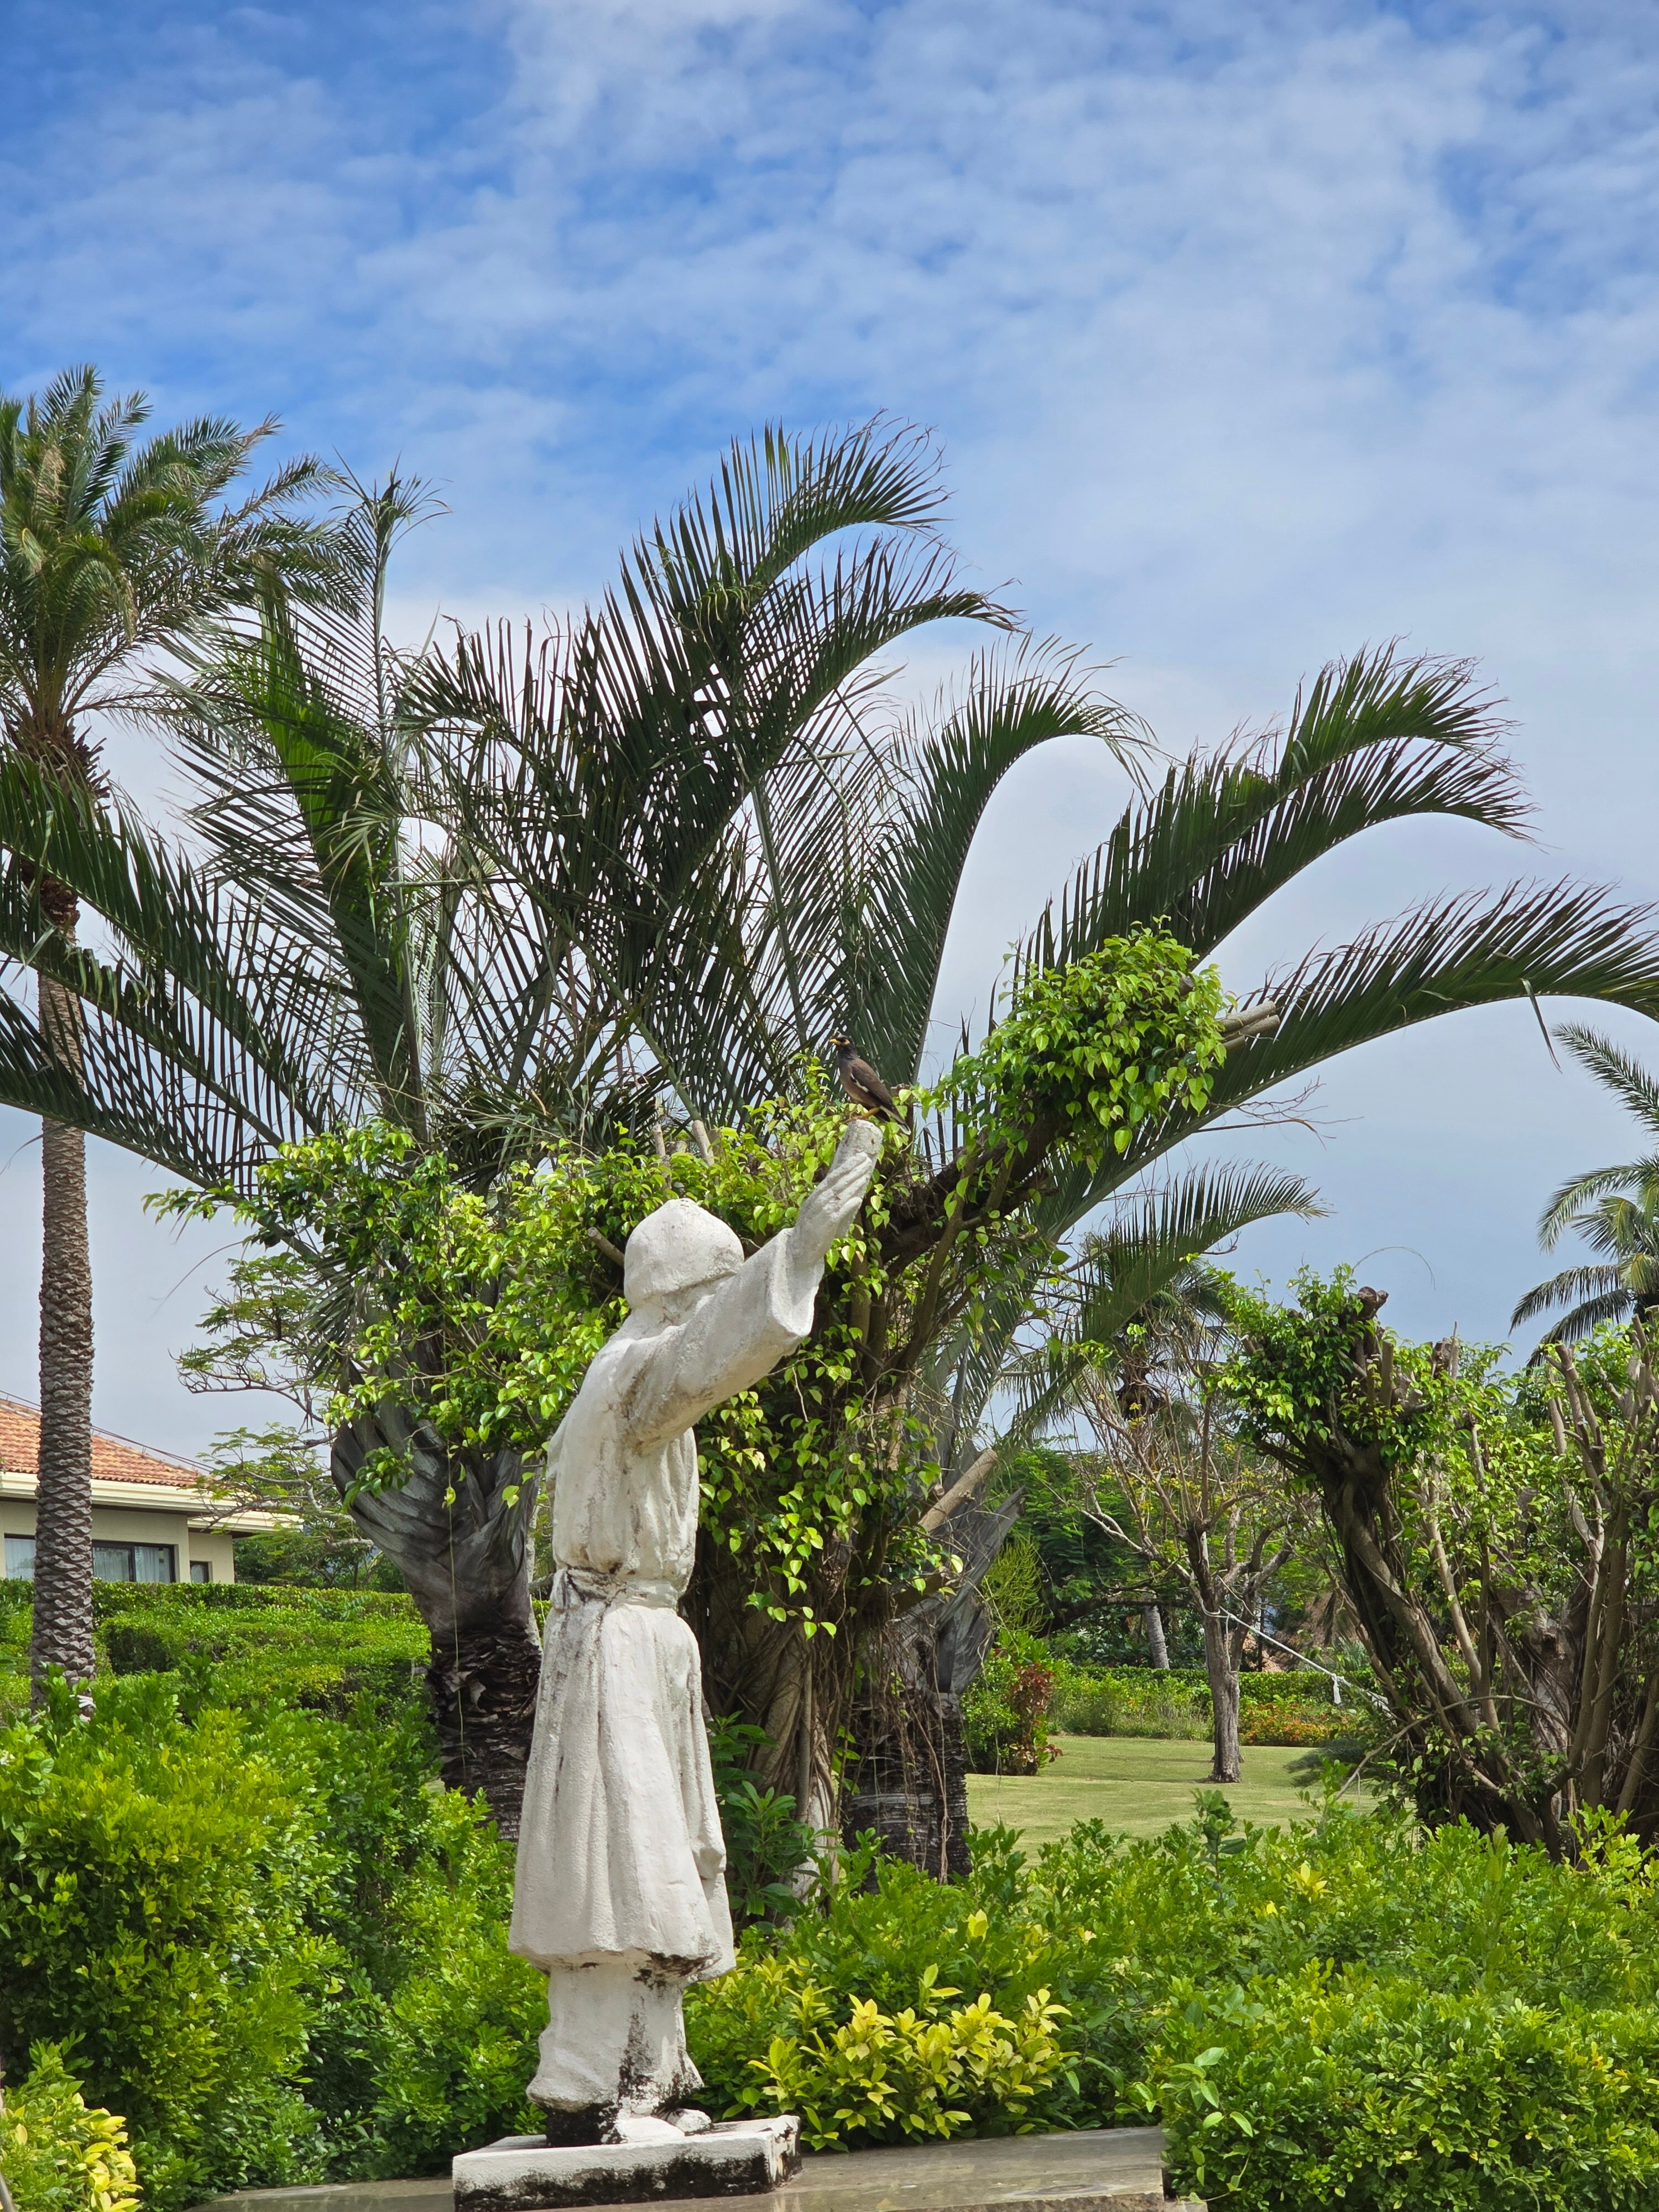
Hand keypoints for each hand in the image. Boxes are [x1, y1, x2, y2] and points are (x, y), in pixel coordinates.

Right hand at [790, 1119, 882, 1268]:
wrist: (799, 1248)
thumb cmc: (812, 1229)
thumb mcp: (818, 1210)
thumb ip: (831, 1200)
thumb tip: (850, 1193)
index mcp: (816, 1195)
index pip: (833, 1176)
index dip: (847, 1166)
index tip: (859, 1157)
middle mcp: (817, 1201)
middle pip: (837, 1182)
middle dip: (853, 1170)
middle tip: (866, 1160)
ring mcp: (821, 1212)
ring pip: (839, 1194)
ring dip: (854, 1183)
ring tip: (865, 1174)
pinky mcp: (826, 1224)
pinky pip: (839, 1212)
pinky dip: (848, 1205)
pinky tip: (858, 1198)